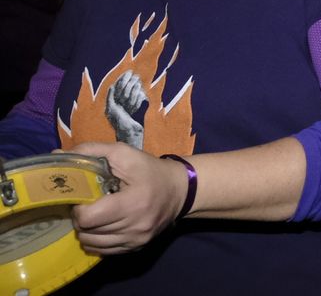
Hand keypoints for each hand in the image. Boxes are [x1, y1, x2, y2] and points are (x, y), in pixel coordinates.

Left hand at [68, 141, 188, 253]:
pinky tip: (102, 227)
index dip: (79, 208)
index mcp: (131, 203)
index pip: (88, 218)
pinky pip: (103, 251)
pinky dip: (97, 240)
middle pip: (87, 232)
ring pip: (92, 244)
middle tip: (88, 204)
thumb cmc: (150, 170)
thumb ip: (91, 151)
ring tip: (95, 215)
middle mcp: (134, 226)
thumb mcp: (124, 154)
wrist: (181, 190)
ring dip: (87, 231)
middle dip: (81, 218)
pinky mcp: (136, 247)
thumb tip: (57, 156)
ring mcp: (136, 240)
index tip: (84, 197)